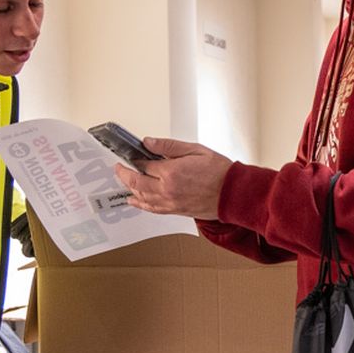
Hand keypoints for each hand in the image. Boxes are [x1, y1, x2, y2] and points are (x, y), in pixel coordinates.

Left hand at [114, 138, 232, 219]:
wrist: (234, 193)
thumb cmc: (221, 172)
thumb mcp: (196, 150)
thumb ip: (169, 147)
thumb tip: (148, 143)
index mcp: (171, 172)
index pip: (144, 164)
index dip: (135, 158)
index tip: (131, 154)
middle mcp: (167, 189)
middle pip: (136, 182)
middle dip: (124, 173)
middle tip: (119, 167)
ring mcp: (170, 202)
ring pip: (141, 196)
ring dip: (130, 188)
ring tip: (125, 180)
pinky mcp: (175, 210)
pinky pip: (152, 208)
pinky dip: (140, 204)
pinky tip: (134, 200)